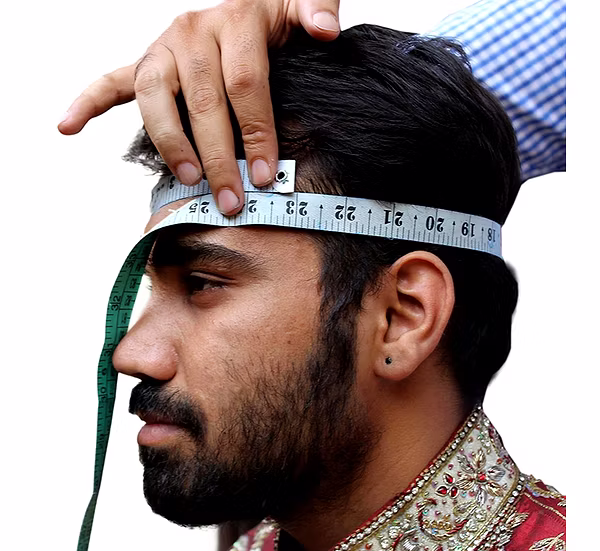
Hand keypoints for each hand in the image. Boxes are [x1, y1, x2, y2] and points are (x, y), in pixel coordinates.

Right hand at [58, 0, 340, 213]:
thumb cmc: (274, 16)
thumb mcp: (299, 3)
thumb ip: (314, 9)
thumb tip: (325, 32)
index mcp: (235, 21)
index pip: (244, 87)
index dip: (255, 134)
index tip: (264, 176)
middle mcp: (193, 31)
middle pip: (202, 103)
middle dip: (217, 157)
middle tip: (231, 200)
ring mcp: (164, 48)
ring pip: (155, 98)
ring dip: (169, 142)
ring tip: (186, 179)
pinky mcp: (146, 62)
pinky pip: (111, 81)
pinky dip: (87, 102)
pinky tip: (67, 126)